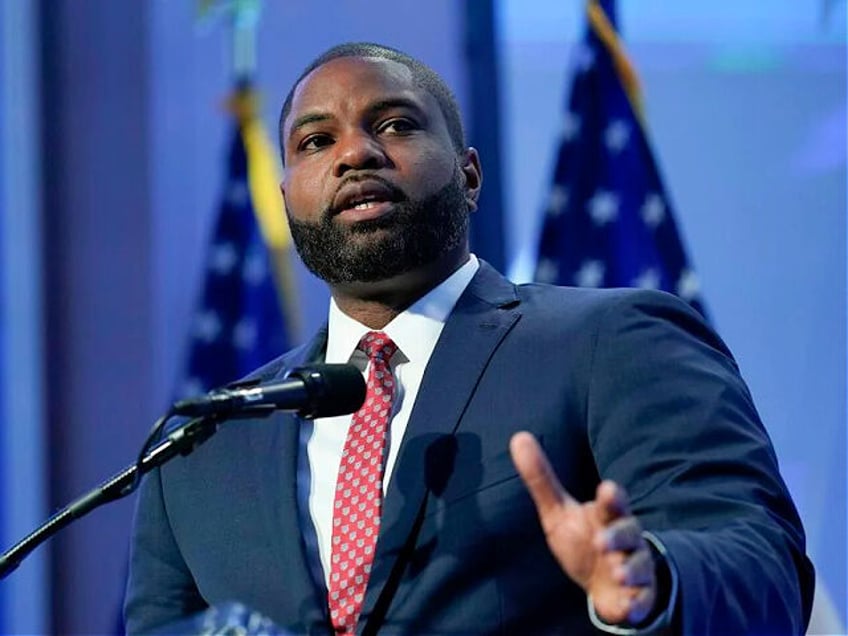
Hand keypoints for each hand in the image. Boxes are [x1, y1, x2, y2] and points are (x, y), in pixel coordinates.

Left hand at [509, 431, 657, 624]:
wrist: (607, 586)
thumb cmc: (583, 540)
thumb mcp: (558, 512)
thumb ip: (541, 478)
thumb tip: (518, 437)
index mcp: (606, 516)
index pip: (611, 503)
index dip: (611, 497)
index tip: (607, 488)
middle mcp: (625, 539)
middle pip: (628, 531)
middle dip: (619, 535)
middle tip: (601, 540)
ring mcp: (634, 567)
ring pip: (639, 565)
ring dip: (630, 569)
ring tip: (617, 573)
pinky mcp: (638, 596)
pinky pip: (641, 599)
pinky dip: (637, 602)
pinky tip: (629, 606)